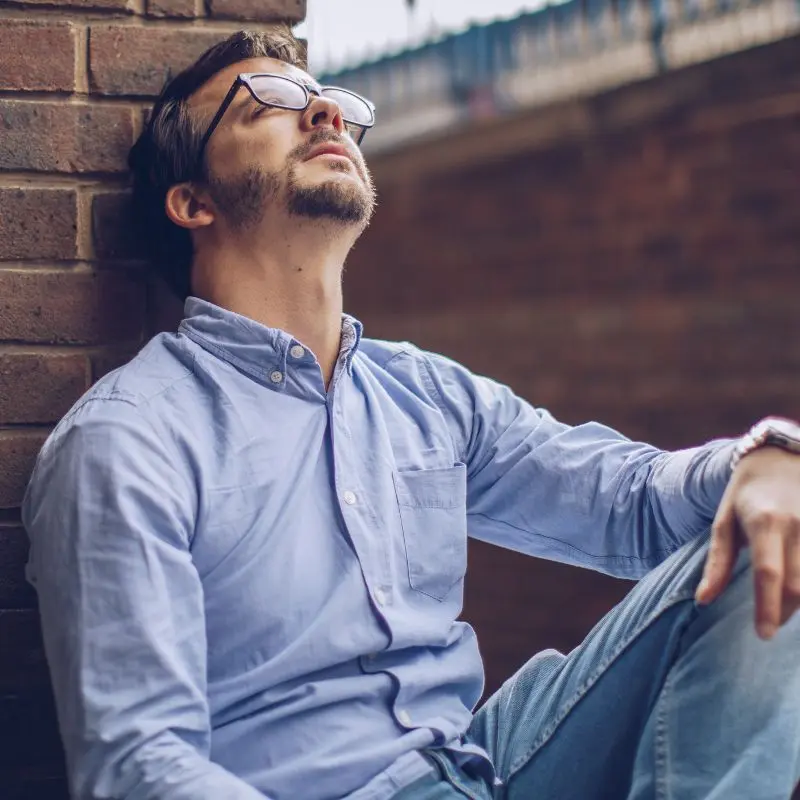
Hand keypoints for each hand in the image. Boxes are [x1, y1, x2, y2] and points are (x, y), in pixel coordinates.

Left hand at [695, 446, 799, 638]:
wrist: (782, 458)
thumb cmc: (746, 493)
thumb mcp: (723, 522)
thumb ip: (716, 562)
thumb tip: (703, 600)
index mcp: (765, 523)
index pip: (768, 573)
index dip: (767, 607)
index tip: (763, 634)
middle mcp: (798, 526)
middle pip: (797, 584)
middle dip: (783, 612)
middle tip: (768, 626)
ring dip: (799, 603)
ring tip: (781, 611)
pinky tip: (797, 594)